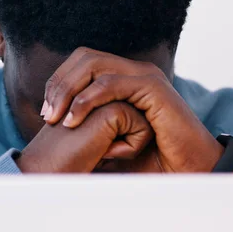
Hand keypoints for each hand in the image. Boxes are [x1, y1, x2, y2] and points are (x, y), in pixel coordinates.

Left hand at [42, 47, 232, 171]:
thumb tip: (53, 132)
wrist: (185, 173)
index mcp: (124, 78)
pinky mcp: (152, 87)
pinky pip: (111, 83)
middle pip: (84, 57)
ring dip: (68, 90)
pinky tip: (73, 119)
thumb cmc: (150, 162)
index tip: (47, 113)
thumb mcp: (109, 143)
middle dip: (59, 84)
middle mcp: (134, 71)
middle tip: (48, 115)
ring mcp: (144, 76)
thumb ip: (86, 130)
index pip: (82, 63)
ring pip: (94, 64)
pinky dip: (87, 100)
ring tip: (56, 118)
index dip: (59, 82)